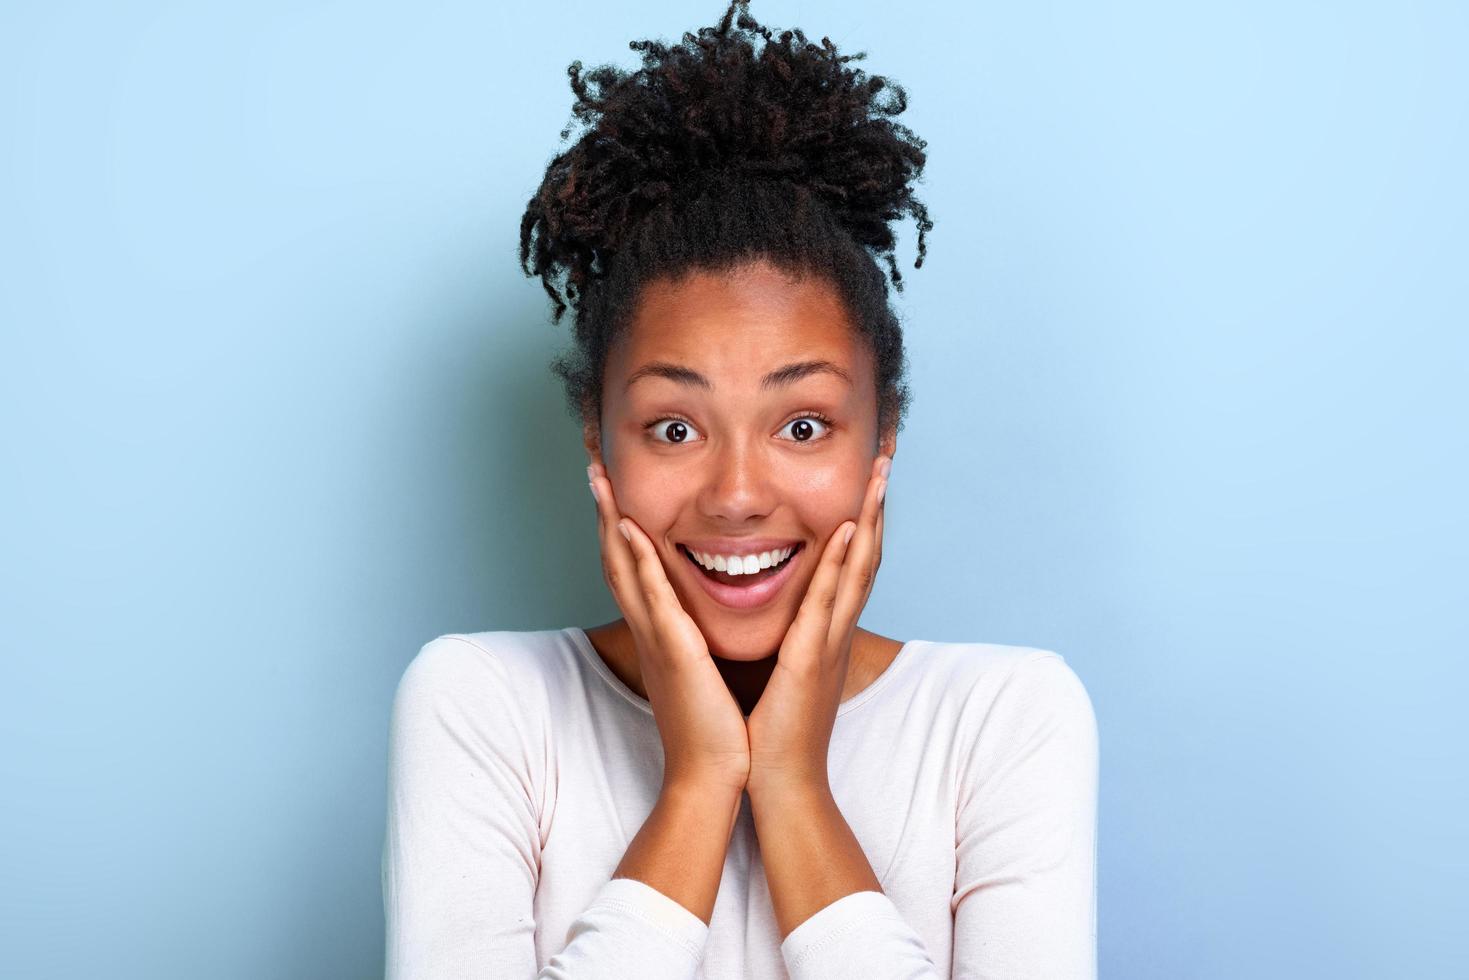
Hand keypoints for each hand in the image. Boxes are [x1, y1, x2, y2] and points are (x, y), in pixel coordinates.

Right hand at [588, 460, 751, 795]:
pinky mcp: (674, 652)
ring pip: (625, 569)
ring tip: (600, 478)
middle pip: (615, 557)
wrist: (711, 777)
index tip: (612, 485)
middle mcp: (649, 629)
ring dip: (613, 520)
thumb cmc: (715, 729)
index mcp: (659, 632)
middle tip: (591, 465)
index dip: (619, 524)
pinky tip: (635, 528)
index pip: (632, 567)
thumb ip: (696, 643)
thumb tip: (701, 624)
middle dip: (603, 510)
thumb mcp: (702, 673)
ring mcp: (657, 639)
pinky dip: (641, 561)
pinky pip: (654, 598)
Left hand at [745, 454, 889, 796]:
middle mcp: (835, 629)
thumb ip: (784, 634)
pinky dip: (841, 564)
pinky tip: (848, 529)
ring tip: (879, 472)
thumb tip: (771, 607)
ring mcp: (829, 642)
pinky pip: (828, 603)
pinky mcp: (811, 659)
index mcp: (825, 629)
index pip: (851, 560)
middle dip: (877, 501)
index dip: (863, 514)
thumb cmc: (773, 731)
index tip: (869, 471)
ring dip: (869, 516)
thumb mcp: (781, 668)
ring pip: (858, 567)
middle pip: (866, 552)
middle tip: (887, 452)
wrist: (780, 783)